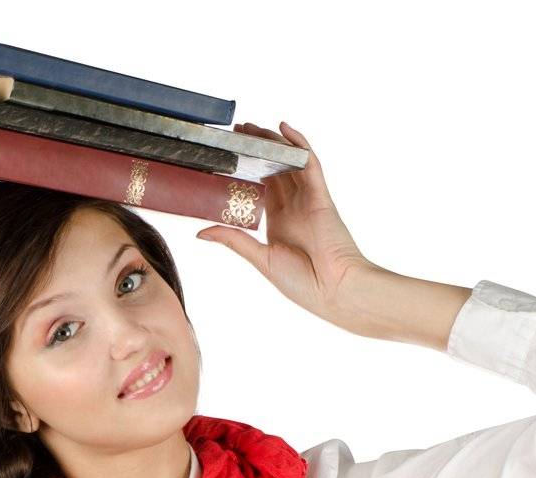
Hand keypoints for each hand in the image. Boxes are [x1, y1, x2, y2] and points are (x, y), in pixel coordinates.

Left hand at [196, 121, 375, 328]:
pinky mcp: (320, 195)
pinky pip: (309, 164)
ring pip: (288, 162)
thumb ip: (234, 240)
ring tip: (249, 127)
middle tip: (235, 133)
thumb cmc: (303, 283)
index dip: (245, 170)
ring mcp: (308, 199)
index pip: (260, 187)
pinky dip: (298, 144)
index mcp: (279, 222)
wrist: (334, 290)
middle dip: (255, 150)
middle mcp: (293, 207)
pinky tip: (283, 127)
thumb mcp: (261, 259)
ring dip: (271, 143)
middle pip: (273, 169)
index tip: (227, 156)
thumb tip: (201, 231)